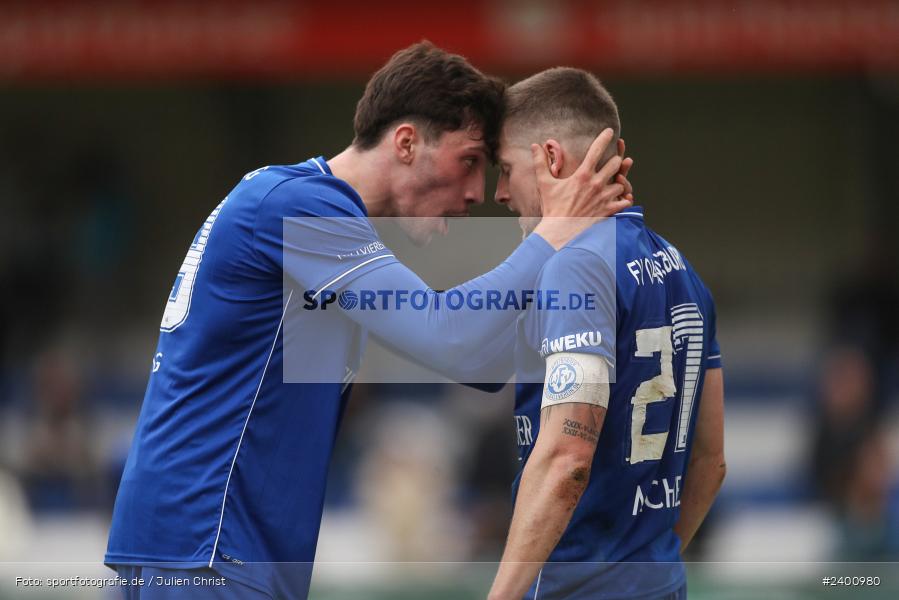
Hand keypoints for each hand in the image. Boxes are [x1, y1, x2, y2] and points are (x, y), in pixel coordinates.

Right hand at [531, 128, 633, 248]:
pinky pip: (624, 202)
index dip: (605, 138)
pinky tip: (622, 200)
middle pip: (616, 164)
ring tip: (614, 183)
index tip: (610, 132)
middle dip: (616, 161)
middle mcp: (596, 184)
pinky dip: (624, 200)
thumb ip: (540, 163)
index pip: (597, 150)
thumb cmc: (552, 208)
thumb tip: (535, 145)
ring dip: (619, 182)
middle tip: (614, 161)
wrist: (560, 231)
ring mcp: (604, 198)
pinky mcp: (609, 211)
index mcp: (583, 175)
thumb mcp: (544, 183)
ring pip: (621, 184)